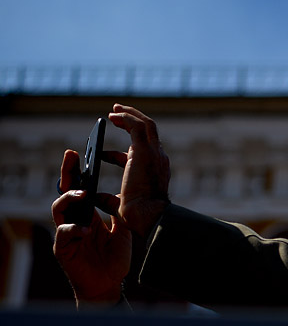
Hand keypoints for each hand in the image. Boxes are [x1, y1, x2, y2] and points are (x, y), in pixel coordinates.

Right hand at [53, 150, 131, 307]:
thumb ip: (118, 213)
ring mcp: (67, 233)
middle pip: (65, 192)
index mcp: (87, 214)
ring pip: (58, 209)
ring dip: (69, 199)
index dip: (78, 171)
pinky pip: (63, 235)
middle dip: (67, 173)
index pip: (79, 188)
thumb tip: (124, 193)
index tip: (81, 152)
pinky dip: (73, 229)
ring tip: (82, 193)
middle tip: (71, 156)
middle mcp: (74, 220)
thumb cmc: (113, 258)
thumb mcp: (121, 230)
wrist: (109, 284)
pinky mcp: (64, 249)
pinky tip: (85, 229)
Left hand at [106, 104, 170, 237]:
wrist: (148, 216)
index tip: (102, 155)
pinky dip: (126, 118)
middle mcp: (157, 159)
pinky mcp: (145, 150)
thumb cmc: (136, 216)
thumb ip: (106, 198)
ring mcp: (154, 153)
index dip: (118, 155)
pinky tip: (113, 116)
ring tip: (115, 109)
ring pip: (146, 124)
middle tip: (117, 113)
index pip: (139, 157)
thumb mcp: (118, 204)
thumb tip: (92, 196)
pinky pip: (137, 126)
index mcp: (154, 171)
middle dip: (133, 120)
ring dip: (130, 114)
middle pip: (149, 133)